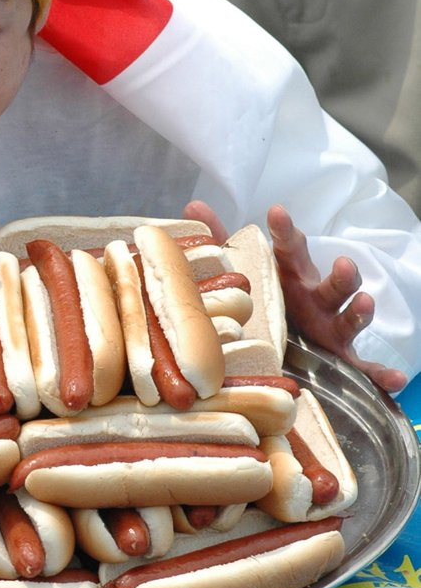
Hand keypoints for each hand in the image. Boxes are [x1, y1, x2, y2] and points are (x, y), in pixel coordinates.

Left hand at [182, 200, 406, 393]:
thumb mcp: (242, 271)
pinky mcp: (338, 357)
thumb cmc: (265, 298)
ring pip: (349, 318)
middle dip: (341, 274)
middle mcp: (314, 299)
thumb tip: (193, 208)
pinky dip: (380, 374)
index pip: (290, 250)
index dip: (285, 232)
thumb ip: (221, 241)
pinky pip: (363, 367)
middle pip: (331, 283)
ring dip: (360, 311)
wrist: (280, 344)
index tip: (276, 213)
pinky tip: (395, 379)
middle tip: (343, 262)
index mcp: (290, 276)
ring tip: (364, 303)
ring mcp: (330, 327)